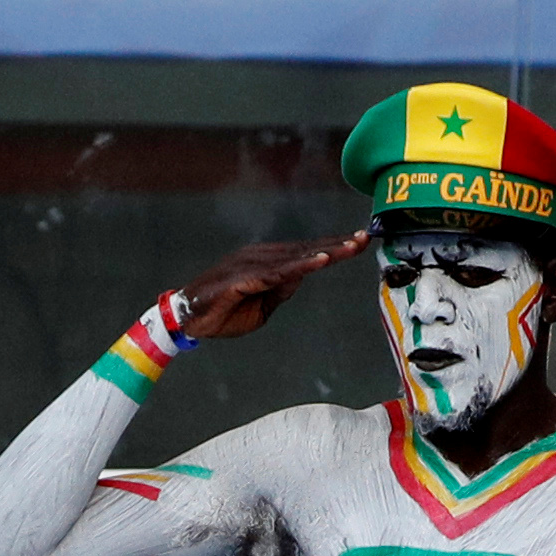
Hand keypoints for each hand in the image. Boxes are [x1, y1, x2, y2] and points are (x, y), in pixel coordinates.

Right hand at [169, 230, 364, 343]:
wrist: (190, 319)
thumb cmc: (224, 312)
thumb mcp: (263, 307)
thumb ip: (282, 290)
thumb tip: (301, 276)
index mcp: (269, 263)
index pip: (307, 252)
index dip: (333, 247)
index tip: (359, 242)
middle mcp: (262, 257)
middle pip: (306, 249)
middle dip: (337, 244)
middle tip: (365, 237)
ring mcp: (252, 265)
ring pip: (296, 257)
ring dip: (325, 251)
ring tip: (351, 247)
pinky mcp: (243, 278)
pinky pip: (277, 272)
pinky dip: (300, 266)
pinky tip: (319, 262)